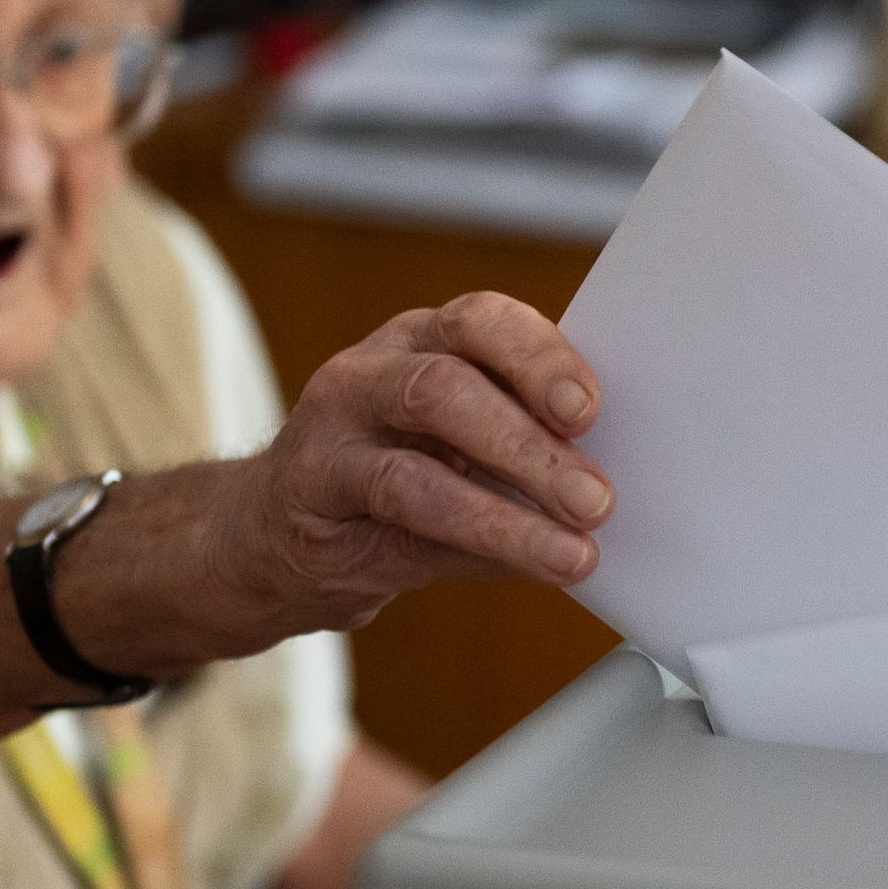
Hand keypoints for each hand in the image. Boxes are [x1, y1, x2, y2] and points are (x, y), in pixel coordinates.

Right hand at [226, 292, 611, 632]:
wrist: (277, 528)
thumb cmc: (397, 474)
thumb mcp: (461, 443)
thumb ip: (524, 444)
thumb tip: (610, 486)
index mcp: (421, 340)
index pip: (480, 322)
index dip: (538, 360)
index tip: (590, 411)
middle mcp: (368, 374)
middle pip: (442, 388)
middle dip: (528, 445)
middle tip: (595, 498)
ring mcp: (329, 438)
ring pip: (412, 472)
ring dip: (504, 517)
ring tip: (571, 551)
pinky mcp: (313, 505)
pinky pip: (394, 530)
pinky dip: (471, 551)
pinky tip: (521, 566)